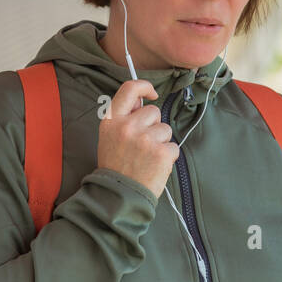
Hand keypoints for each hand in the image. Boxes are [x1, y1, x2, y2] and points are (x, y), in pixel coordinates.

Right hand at [97, 79, 178, 197]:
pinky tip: (154, 166)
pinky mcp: (161, 152)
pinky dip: (167, 157)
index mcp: (112, 121)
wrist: (118, 195)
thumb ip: (124, 118)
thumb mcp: (109, 137)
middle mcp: (127, 127)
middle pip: (154, 112)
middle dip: (153, 125)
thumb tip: (142, 102)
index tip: (152, 94)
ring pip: (166, 129)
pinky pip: (173, 146)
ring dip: (161, 142)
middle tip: (142, 145)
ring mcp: (145, 139)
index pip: (129, 89)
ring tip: (147, 157)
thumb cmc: (115, 166)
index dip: (144, 87)